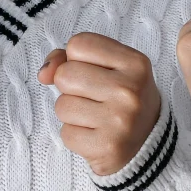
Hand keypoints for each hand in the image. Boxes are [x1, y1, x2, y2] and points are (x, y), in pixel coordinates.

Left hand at [39, 32, 160, 177]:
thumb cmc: (121, 100)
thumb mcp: (108, 69)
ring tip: (95, 118)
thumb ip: (69, 59)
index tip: (94, 73)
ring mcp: (120, 120)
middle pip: (65, 74)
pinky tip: (95, 136)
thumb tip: (44, 73)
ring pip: (62, 106)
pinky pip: (67, 134)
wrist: (147, 144)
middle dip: (70, 88)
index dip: (76, 59)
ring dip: (71, 114)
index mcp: (135, 63)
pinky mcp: (109, 146)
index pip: (78, 44)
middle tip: (93, 98)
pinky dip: (75, 136)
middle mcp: (130, 89)